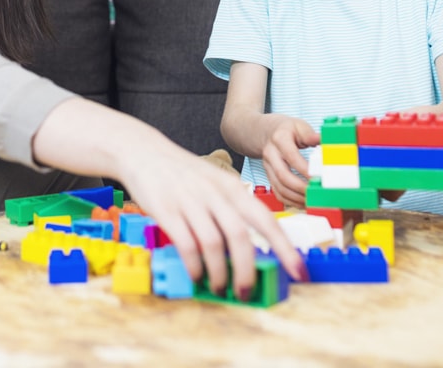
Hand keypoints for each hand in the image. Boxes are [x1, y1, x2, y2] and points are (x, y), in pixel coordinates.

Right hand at [119, 139, 307, 300]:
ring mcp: (190, 202)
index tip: (298, 271)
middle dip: (247, 269)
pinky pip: (186, 244)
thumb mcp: (215, 184)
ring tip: (219, 287)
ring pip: (214, 243)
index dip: (285, 248)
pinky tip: (197, 275)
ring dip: (219, 272)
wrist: (144, 151)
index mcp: (232, 188)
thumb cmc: (184, 175)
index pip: (266, 220)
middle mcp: (215, 194)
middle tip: (246, 291)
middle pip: (241, 236)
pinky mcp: (166, 210)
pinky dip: (195, 265)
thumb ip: (232, 210)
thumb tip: (249, 250)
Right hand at [258, 114, 320, 207]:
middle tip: (316, 192)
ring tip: (312, 200)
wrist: (264, 132)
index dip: (305, 170)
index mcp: (279, 139)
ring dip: (296, 197)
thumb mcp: (298, 125)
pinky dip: (291, 201)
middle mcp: (271, 154)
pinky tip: (303, 202)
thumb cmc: (285, 129)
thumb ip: (311, 135)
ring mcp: (268, 167)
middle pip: (283, 176)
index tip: (318, 178)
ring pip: (279, 188)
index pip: (292, 157)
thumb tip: (326, 142)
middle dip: (301, 188)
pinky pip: (278, 193)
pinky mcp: (269, 177)